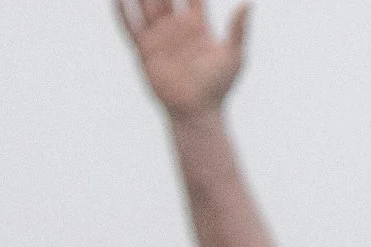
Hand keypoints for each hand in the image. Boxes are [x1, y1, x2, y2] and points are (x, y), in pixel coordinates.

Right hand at [118, 0, 250, 117]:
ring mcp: (158, 38)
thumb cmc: (218, 86)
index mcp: (196, 24)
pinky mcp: (143, 52)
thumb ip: (238, 29)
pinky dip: (122, 12)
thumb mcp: (234, 55)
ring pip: (146, 6)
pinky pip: (129, 27)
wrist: (196, 112)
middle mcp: (175, 27)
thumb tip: (248, 3)